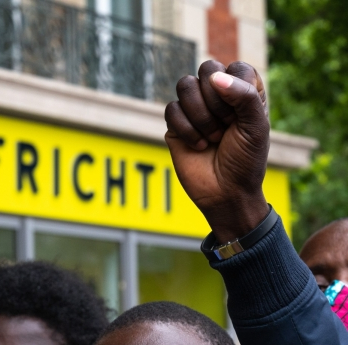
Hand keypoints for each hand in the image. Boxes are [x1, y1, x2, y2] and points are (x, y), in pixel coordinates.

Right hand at [165, 60, 269, 242]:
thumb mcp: (256, 127)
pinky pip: (171, 109)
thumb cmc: (246, 161)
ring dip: (200, 116)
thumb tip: (214, 77)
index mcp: (242, 92)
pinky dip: (186, 129)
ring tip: (213, 138)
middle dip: (216, 102)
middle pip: (206, 70)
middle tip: (226, 128)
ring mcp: (195, 109)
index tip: (241, 117)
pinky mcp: (176, 125)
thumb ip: (244, 95)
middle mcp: (218, 96)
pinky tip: (199, 146)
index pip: (235, 67)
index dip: (236, 89)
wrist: (226, 194)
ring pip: (185, 85)